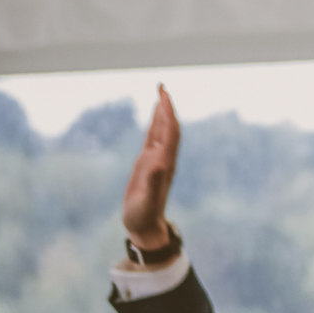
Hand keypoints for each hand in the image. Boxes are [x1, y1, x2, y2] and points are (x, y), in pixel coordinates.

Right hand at [122, 87, 179, 250]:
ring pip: (162, 131)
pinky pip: (153, 139)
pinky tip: (154, 116)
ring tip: (161, 93)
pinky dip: (154, 124)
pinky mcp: (148, 164)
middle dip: (167, 107)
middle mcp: (163, 160)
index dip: (169, 114)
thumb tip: (159, 163)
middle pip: (169, 128)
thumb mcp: (145, 201)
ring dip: (162, 112)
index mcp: (164, 164)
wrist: (146, 226)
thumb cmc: (143, 216)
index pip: (171, 133)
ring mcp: (156, 161)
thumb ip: (152, 183)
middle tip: (162, 86)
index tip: (165, 96)